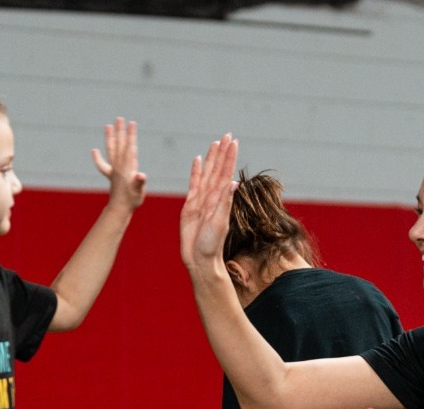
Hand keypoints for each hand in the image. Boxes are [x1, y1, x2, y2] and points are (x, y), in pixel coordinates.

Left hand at [92, 117, 145, 211]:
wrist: (119, 209)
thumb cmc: (131, 200)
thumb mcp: (139, 191)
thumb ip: (139, 182)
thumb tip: (140, 175)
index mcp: (126, 167)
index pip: (130, 147)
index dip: (131, 135)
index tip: (132, 123)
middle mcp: (118, 166)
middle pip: (119, 145)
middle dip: (120, 131)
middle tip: (119, 118)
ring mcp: (114, 170)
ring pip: (111, 150)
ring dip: (110, 138)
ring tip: (108, 126)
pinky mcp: (111, 175)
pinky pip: (103, 164)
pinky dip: (98, 157)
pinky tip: (94, 150)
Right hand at [179, 135, 237, 273]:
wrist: (199, 259)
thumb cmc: (211, 245)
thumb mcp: (219, 223)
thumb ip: (225, 203)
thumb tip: (233, 183)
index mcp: (220, 199)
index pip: (226, 173)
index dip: (229, 157)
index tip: (233, 142)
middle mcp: (212, 197)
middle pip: (217, 169)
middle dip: (222, 152)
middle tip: (227, 135)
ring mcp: (201, 200)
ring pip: (206, 174)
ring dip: (211, 159)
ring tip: (215, 143)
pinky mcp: (190, 206)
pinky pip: (194, 184)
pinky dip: (196, 172)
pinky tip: (197, 160)